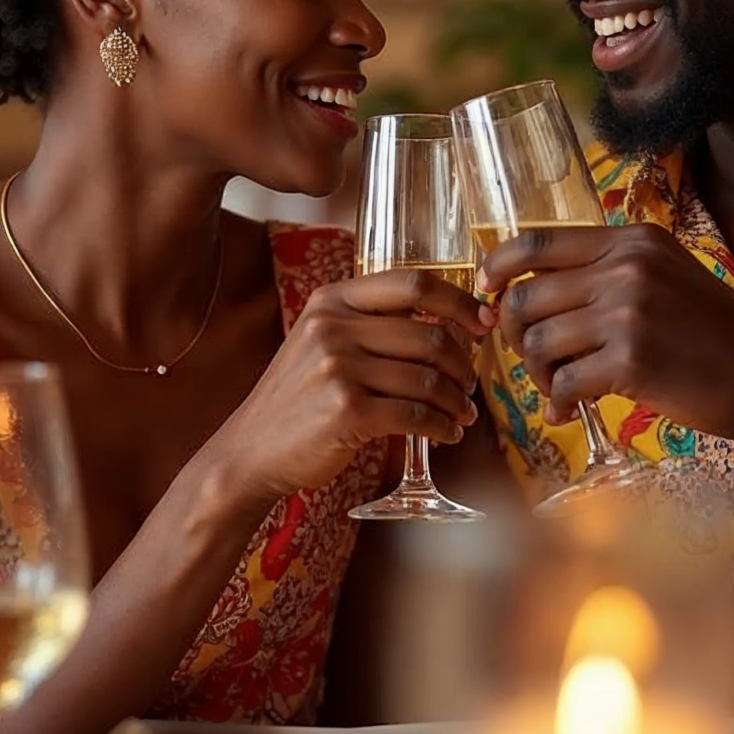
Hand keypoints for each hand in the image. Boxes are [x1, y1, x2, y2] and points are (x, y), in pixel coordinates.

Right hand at [208, 270, 490, 504]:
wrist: (250, 450)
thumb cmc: (297, 398)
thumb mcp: (319, 340)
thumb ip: (368, 323)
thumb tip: (447, 323)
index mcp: (332, 300)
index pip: (414, 283)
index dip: (459, 301)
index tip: (483, 323)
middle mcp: (333, 326)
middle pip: (429, 333)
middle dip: (462, 363)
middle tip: (469, 385)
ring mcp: (338, 368)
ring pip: (428, 377)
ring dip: (455, 400)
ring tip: (461, 414)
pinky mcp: (346, 412)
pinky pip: (417, 414)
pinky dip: (441, 427)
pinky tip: (446, 434)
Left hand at [480, 222, 733, 439]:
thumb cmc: (718, 336)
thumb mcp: (668, 278)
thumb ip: (610, 275)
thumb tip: (532, 293)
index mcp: (632, 241)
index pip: (535, 241)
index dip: (495, 267)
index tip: (484, 294)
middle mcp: (626, 268)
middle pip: (524, 296)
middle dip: (511, 335)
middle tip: (531, 361)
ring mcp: (628, 313)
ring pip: (535, 342)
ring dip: (534, 374)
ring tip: (555, 389)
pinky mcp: (632, 361)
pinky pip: (562, 383)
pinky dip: (556, 403)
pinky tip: (568, 412)